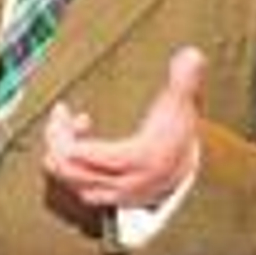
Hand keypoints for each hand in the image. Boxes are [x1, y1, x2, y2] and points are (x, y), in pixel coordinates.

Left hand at [41, 47, 204, 208]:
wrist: (197, 167)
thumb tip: (191, 54)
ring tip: (69, 129)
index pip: (87, 154)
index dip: (65, 133)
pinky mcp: (113, 200)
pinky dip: (72, 171)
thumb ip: (185, 80)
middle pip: (72, 170)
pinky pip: (80, 190)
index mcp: (140, 159)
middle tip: (59, 116)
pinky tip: (78, 147)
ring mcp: (119, 195)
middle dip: (58, 141)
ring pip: (73, 183)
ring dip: (63, 156)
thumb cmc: (182, 132)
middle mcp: (128, 182)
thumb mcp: (183, 104)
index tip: (62, 109)